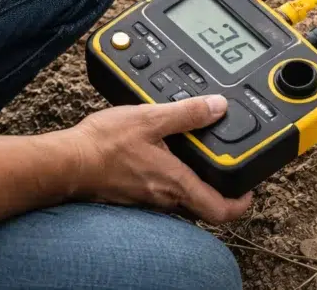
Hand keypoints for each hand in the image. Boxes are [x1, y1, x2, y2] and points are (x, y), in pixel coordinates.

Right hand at [69, 95, 252, 223]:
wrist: (66, 162)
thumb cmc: (103, 145)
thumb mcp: (150, 118)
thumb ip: (187, 113)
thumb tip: (217, 106)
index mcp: (176, 183)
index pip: (220, 209)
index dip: (241, 203)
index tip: (249, 190)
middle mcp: (165, 198)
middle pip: (203, 204)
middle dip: (217, 187)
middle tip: (223, 164)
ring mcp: (148, 199)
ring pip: (182, 198)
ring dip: (192, 179)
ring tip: (195, 153)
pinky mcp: (133, 193)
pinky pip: (161, 191)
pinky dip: (169, 175)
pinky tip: (162, 153)